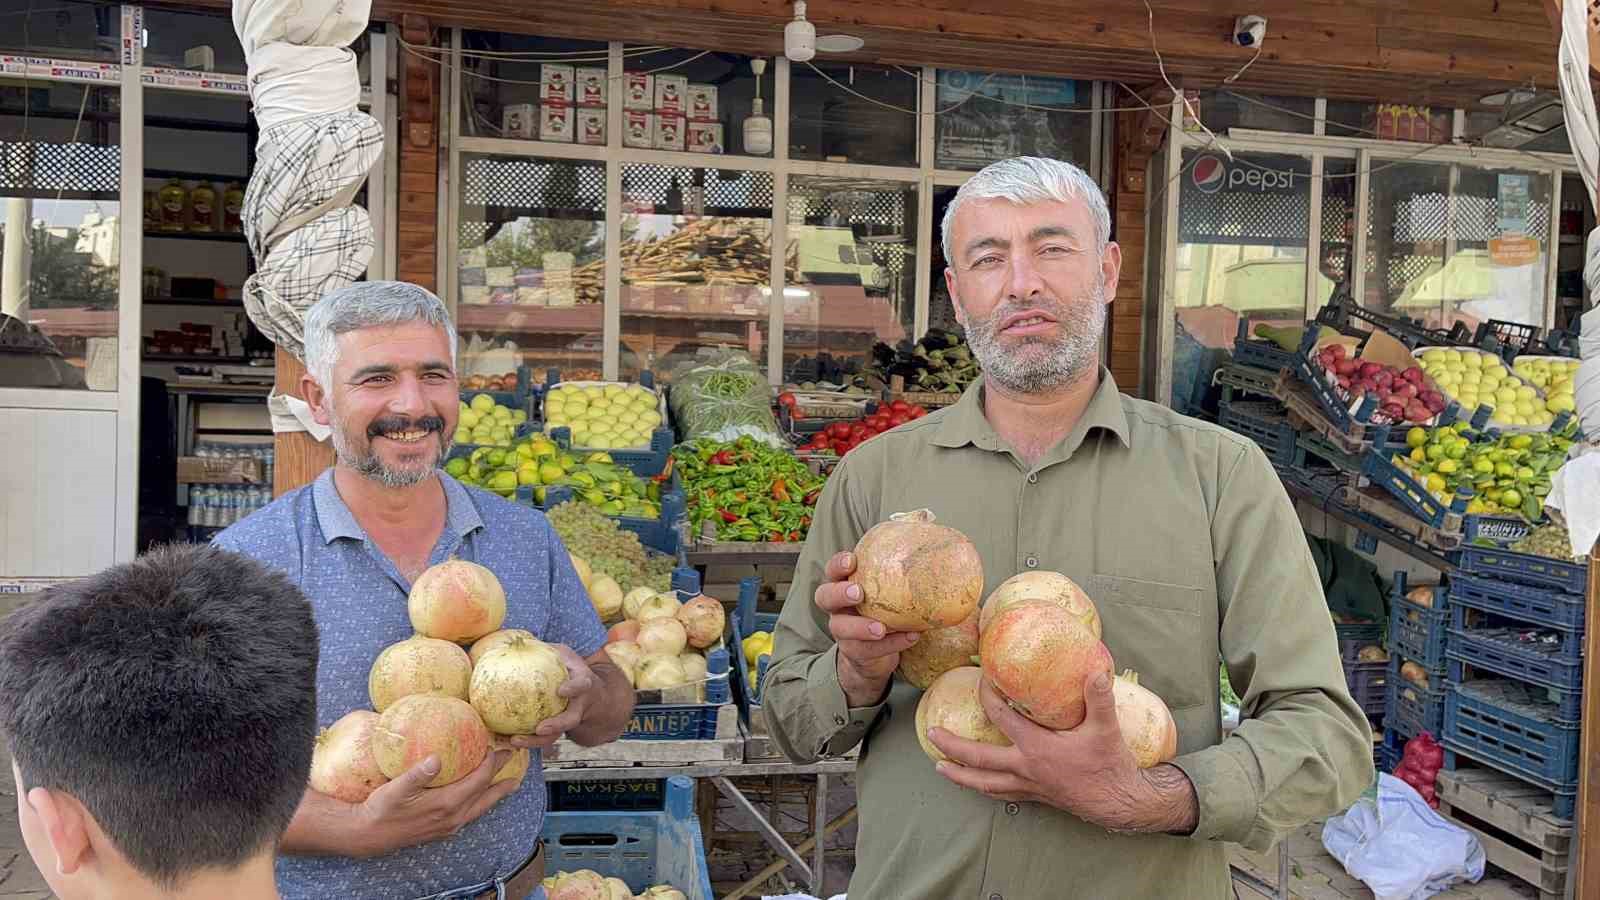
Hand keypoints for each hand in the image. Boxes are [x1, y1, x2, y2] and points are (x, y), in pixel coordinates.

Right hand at [355, 748, 518, 853]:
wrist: (368, 835)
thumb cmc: (381, 809)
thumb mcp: (396, 788)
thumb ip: (417, 774)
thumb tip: (436, 759)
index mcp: (446, 804)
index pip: (478, 781)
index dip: (489, 763)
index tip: (493, 746)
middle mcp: (453, 817)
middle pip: (486, 794)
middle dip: (501, 776)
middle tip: (513, 759)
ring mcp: (449, 826)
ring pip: (481, 807)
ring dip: (495, 792)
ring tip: (510, 783)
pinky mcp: (443, 830)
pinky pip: (471, 813)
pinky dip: (481, 802)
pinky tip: (479, 797)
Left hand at [506, 643, 598, 750]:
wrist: (591, 695)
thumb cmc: (571, 669)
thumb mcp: (564, 654)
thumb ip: (546, 648)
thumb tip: (515, 639)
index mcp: (583, 684)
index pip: (581, 685)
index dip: (573, 688)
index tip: (561, 690)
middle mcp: (578, 706)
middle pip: (571, 720)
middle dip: (557, 725)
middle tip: (540, 729)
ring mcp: (568, 721)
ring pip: (555, 735)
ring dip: (536, 741)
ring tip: (514, 741)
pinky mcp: (556, 730)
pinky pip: (541, 739)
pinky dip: (525, 740)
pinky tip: (504, 739)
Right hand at [814, 551, 918, 707]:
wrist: (875, 654)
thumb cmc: (884, 609)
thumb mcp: (888, 587)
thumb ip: (901, 560)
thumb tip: (928, 520)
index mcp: (844, 585)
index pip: (832, 571)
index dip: (838, 564)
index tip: (852, 560)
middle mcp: (837, 608)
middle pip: (825, 597)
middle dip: (839, 593)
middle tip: (858, 592)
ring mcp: (843, 632)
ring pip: (841, 628)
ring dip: (861, 626)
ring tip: (881, 627)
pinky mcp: (855, 653)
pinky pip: (869, 650)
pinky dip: (891, 644)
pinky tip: (911, 637)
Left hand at [928, 671, 1192, 832]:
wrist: (1120, 803)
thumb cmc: (1110, 764)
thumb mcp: (1106, 727)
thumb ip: (1099, 698)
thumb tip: (1095, 669)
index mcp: (1036, 748)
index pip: (1001, 718)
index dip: (987, 696)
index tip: (980, 678)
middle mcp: (1025, 768)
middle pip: (979, 759)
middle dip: (952, 747)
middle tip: (931, 736)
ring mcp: (1028, 786)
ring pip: (985, 783)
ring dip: (961, 775)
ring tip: (940, 769)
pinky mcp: (1036, 796)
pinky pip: (1002, 793)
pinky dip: (986, 788)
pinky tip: (979, 785)